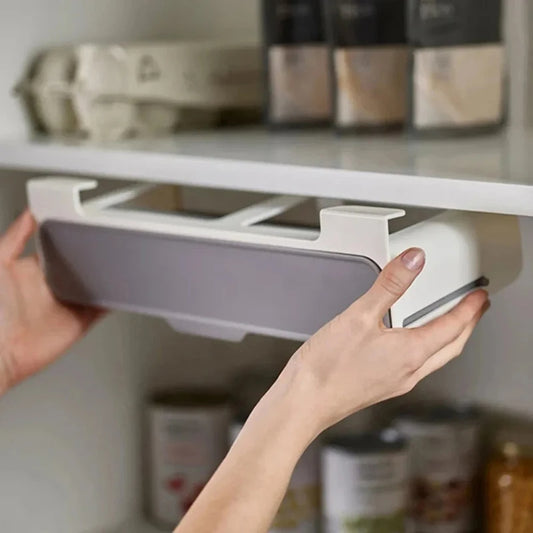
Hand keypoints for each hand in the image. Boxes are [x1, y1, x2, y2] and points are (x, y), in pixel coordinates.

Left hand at [0, 210, 103, 394]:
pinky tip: (122, 290)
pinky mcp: (79, 322)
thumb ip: (14, 238)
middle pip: (79, 266)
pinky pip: (102, 309)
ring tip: (120, 264)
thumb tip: (29, 213)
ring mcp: (65, 305)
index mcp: (29, 271)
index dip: (70, 238)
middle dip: (93, 256)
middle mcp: (49, 287)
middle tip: (107, 244)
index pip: (56, 249)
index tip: (85, 226)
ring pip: (93, 285)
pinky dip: (114, 300)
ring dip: (106, 277)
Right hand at [282, 247, 489, 435]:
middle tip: (475, 309)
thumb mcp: (358, 316)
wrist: (305, 400)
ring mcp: (396, 382)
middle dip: (467, 326)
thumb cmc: (327, 367)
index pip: (452, 327)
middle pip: (451, 347)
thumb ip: (389, 285)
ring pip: (436, 358)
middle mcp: (409, 372)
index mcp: (410, 353)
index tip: (480, 296)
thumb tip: (413, 262)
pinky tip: (410, 343)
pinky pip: (417, 365)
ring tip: (450, 323)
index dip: (469, 309)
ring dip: (449, 339)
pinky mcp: (382, 386)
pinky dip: (426, 349)